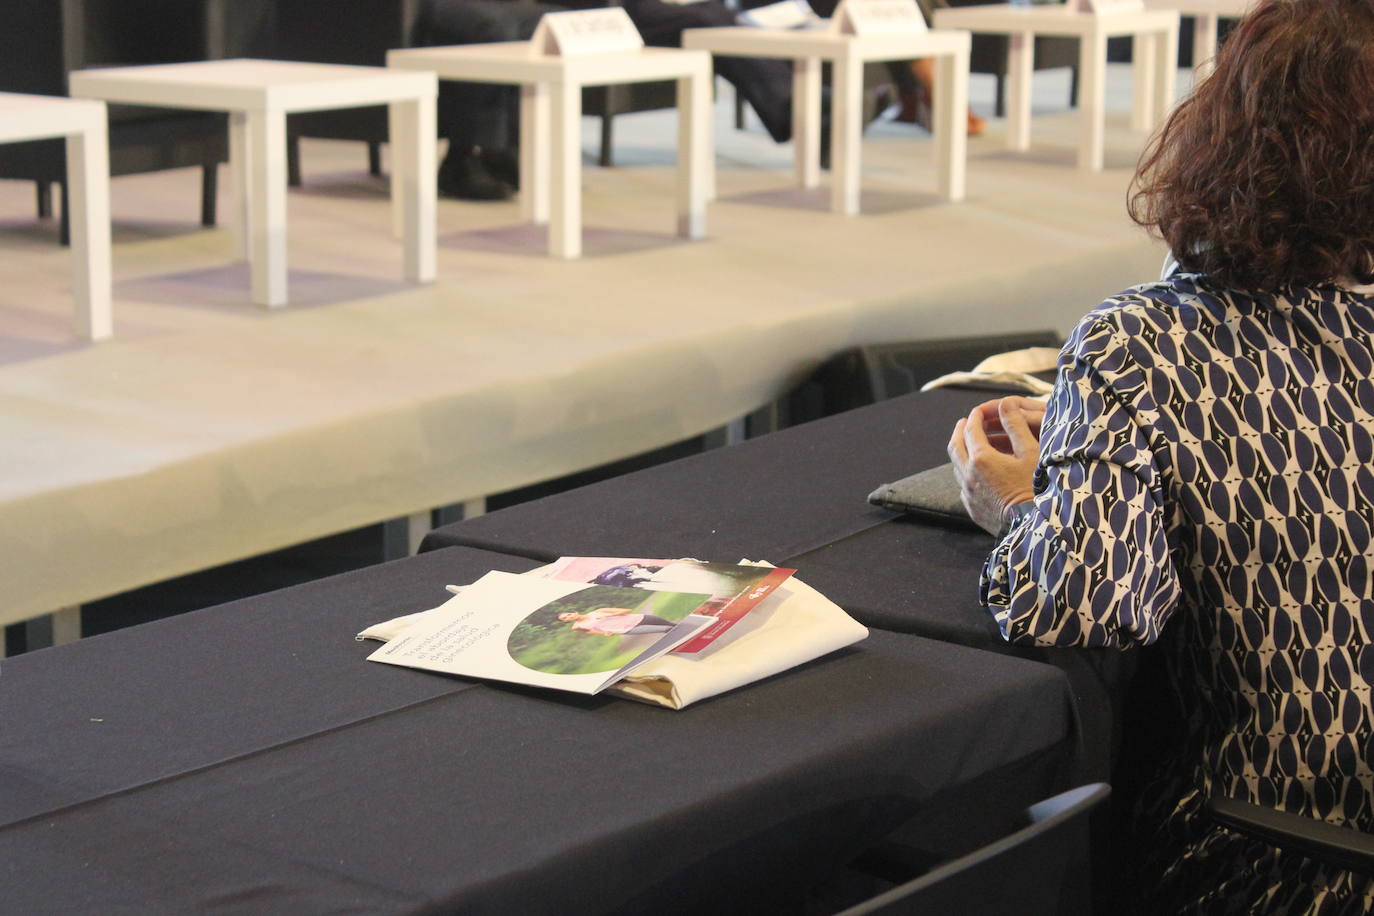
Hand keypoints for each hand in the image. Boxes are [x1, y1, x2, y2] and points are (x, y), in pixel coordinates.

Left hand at [948, 397, 1040, 534]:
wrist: (1032, 528)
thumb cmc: (1036, 488)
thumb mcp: (1031, 453)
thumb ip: (1016, 426)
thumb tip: (1005, 404)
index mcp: (981, 458)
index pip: (971, 429)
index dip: (976, 416)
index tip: (980, 410)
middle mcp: (968, 475)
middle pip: (955, 445)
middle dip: (960, 430)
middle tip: (966, 422)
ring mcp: (968, 493)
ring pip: (956, 465)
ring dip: (961, 450)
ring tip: (971, 444)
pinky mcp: (971, 507)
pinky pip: (963, 484)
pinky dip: (966, 470)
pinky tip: (977, 471)